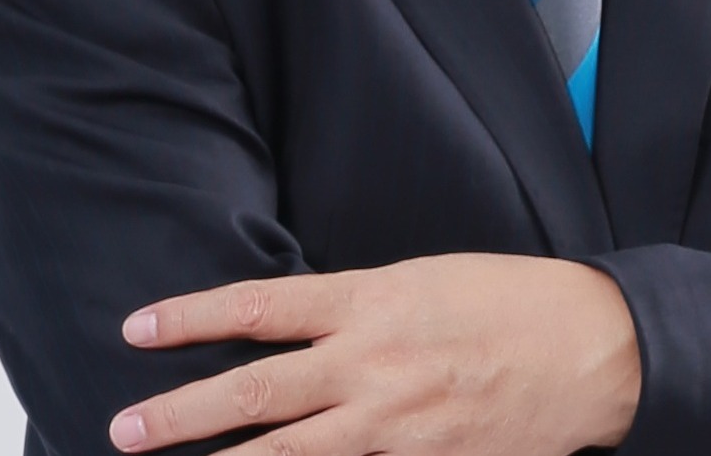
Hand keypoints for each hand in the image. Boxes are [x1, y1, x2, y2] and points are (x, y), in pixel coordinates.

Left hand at [108, 252, 640, 455]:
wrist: (586, 346)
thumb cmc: (504, 300)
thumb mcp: (420, 281)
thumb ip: (354, 311)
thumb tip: (290, 336)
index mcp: (370, 300)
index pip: (259, 308)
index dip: (192, 318)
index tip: (137, 329)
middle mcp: (370, 363)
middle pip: (256, 391)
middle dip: (182, 416)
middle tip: (124, 430)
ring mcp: (395, 427)